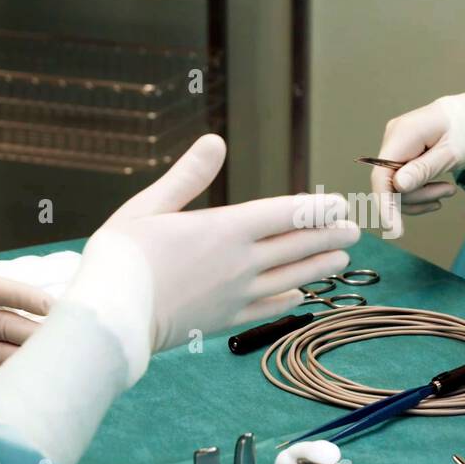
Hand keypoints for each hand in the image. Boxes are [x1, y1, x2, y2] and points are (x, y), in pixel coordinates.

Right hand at [68, 134, 360, 353]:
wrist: (110, 319)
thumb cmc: (120, 258)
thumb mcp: (148, 206)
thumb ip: (187, 176)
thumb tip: (215, 142)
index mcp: (224, 229)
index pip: (284, 214)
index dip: (315, 208)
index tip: (337, 204)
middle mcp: (239, 263)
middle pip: (297, 246)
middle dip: (329, 235)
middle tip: (354, 229)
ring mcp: (235, 296)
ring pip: (291, 277)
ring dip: (319, 266)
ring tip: (341, 258)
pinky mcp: (224, 321)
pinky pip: (268, 309)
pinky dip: (289, 299)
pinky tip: (299, 294)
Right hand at [370, 90, 464, 235]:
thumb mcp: (453, 152)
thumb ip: (424, 169)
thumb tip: (397, 187)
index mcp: (403, 133)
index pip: (381, 175)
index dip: (385, 204)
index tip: (394, 230)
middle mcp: (393, 138)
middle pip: (390, 185)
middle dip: (418, 197)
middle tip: (449, 193)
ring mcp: (396, 147)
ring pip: (396, 188)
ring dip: (422, 196)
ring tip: (449, 190)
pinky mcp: (402, 155)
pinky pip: (403, 183)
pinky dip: (421, 192)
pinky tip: (440, 190)